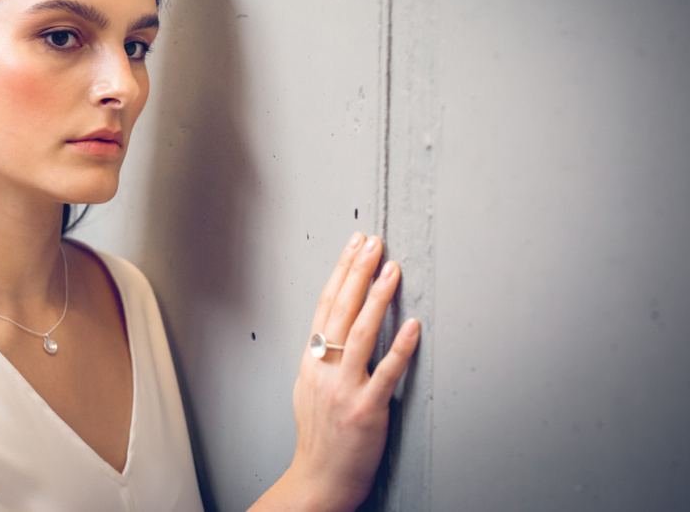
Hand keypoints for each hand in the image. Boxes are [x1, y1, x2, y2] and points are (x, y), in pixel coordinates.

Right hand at [259, 233, 419, 511]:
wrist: (318, 480)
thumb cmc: (317, 437)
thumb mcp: (308, 389)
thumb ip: (320, 358)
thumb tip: (331, 331)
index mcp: (311, 360)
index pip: (325, 305)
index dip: (341, 272)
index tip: (354, 245)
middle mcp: (324, 369)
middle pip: (340, 310)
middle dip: (357, 272)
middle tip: (372, 242)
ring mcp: (344, 388)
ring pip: (360, 334)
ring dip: (377, 298)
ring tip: (391, 269)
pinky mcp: (366, 409)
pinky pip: (385, 373)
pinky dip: (400, 347)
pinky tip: (413, 325)